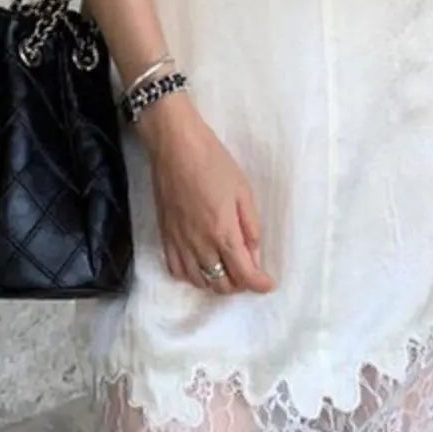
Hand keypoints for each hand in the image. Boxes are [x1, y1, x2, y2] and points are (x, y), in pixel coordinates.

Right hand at [133, 94, 276, 294]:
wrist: (175, 146)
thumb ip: (250, 226)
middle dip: (240, 284)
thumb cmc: (213, 162)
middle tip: (248, 270)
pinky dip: (193, 277)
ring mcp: (179, 243)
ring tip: (228, 269)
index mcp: (223, 233)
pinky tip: (201, 266)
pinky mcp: (165, 237)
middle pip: (222, 284)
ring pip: (200, 282)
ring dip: (218, 282)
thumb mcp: (243, 191)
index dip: (259, 284)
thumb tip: (255, 253)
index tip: (267, 284)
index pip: (244, 274)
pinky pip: (177, 271)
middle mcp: (200, 245)